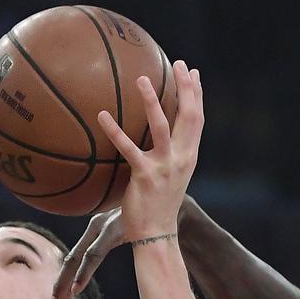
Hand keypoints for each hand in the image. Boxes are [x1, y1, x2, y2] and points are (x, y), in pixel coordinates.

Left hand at [102, 60, 203, 240]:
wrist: (157, 234)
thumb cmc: (159, 206)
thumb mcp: (171, 177)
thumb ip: (169, 156)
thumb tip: (157, 139)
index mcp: (189, 157)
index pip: (197, 120)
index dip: (197, 95)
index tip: (194, 72)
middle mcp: (182, 158)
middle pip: (189, 116)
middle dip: (186, 88)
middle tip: (178, 64)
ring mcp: (165, 166)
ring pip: (162, 126)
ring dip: (152, 101)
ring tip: (142, 79)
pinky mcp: (145, 175)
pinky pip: (128, 148)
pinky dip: (114, 131)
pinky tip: (102, 115)